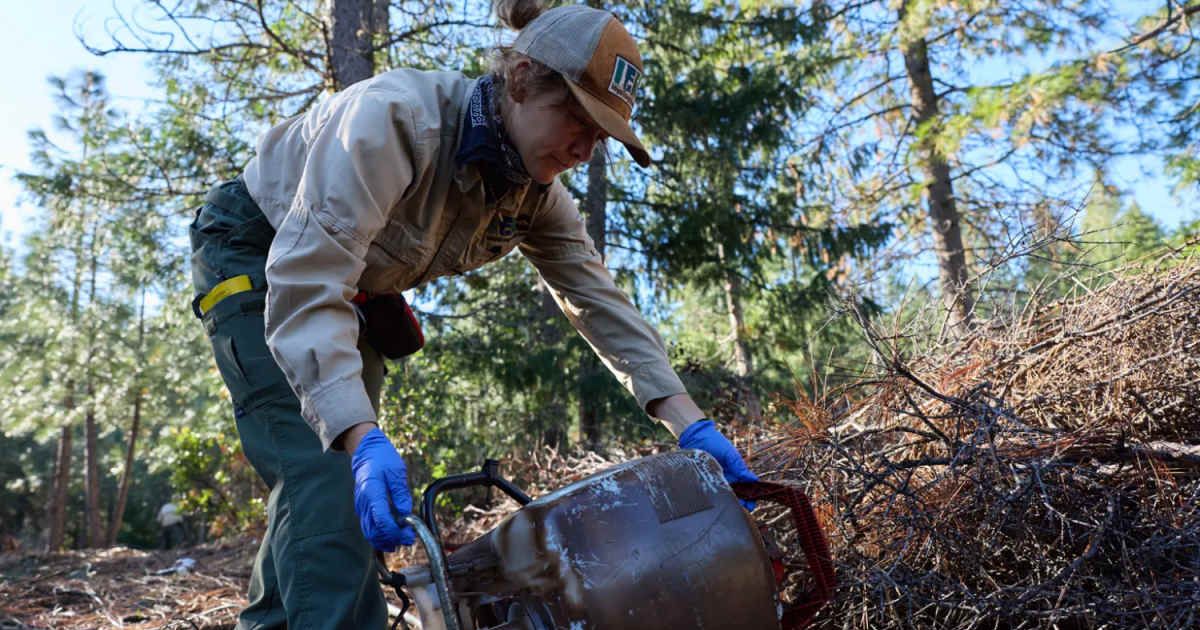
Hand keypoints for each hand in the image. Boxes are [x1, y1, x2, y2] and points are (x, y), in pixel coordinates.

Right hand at [350, 427, 415, 550]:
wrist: (367, 452)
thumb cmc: (383, 459)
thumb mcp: (397, 472)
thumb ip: (401, 494)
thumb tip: (406, 513)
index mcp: (372, 491)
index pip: (381, 519)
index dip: (395, 531)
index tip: (408, 534)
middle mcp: (363, 502)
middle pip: (374, 531)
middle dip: (392, 539)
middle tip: (408, 540)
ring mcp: (360, 506)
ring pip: (369, 532)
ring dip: (385, 541)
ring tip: (402, 540)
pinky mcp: (362, 509)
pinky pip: (368, 527)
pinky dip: (379, 536)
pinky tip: (391, 537)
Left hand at [678, 419, 758, 510]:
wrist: (696, 437)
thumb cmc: (715, 443)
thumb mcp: (730, 455)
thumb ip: (740, 468)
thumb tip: (754, 480)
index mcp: (734, 472)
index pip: (744, 488)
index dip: (749, 497)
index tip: (752, 505)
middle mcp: (725, 478)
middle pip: (735, 494)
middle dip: (740, 503)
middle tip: (743, 510)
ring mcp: (714, 480)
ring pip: (724, 495)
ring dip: (729, 502)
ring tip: (733, 509)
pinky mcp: (703, 481)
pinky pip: (710, 492)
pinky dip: (715, 498)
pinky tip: (718, 503)